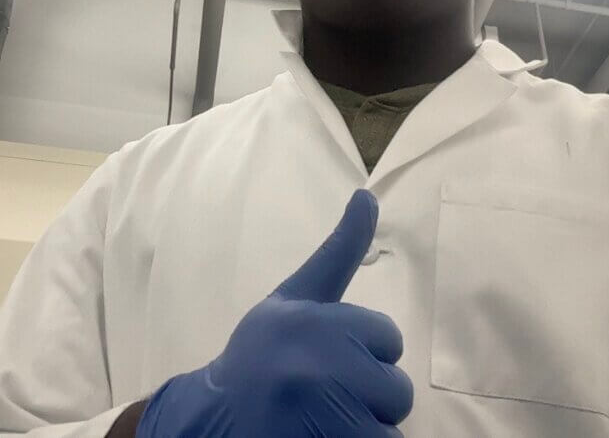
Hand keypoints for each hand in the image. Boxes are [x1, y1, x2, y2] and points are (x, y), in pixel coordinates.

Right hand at [136, 189, 412, 436]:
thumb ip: (338, 252)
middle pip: (396, 388)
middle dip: (368, 396)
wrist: (212, 420)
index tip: (324, 359)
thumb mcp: (295, 298)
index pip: (390, 338)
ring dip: (363, 428)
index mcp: (316, 322)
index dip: (364, 353)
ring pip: (388, 426)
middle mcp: (319, 369)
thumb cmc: (260, 355)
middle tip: (321, 397)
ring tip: (321, 421)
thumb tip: (368, 195)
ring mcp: (322, 418)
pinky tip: (321, 437)